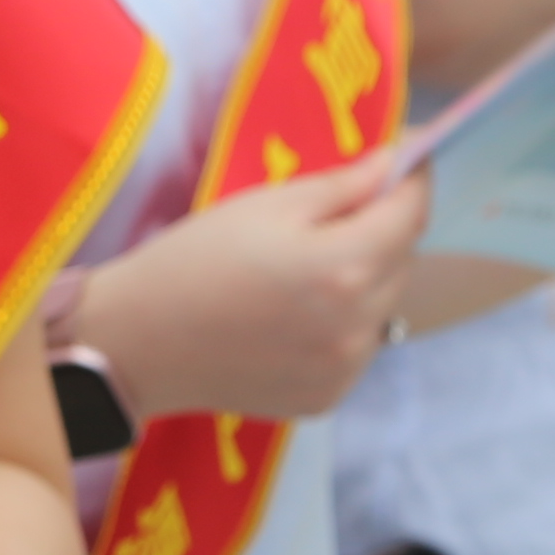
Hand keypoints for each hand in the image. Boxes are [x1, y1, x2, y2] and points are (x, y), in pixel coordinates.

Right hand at [67, 150, 431, 422]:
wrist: (139, 342)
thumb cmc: (195, 259)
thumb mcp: (266, 205)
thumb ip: (341, 186)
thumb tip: (395, 163)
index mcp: (344, 268)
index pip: (411, 214)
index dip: (415, 178)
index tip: (410, 156)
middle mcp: (358, 327)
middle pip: (403, 261)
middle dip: (386, 228)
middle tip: (346, 208)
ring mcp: (345, 371)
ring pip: (384, 307)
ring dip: (369, 278)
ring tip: (315, 266)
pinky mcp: (327, 398)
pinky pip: (358, 348)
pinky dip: (346, 323)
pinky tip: (300, 313)